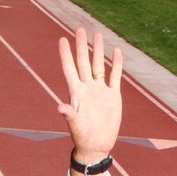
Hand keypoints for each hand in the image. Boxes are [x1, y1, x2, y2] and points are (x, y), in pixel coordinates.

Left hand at [56, 27, 124, 168]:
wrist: (97, 146)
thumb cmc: (83, 138)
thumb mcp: (76, 126)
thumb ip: (69, 115)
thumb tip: (60, 107)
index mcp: (76, 93)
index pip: (70, 69)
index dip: (66, 55)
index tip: (62, 40)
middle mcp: (87, 88)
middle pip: (83, 62)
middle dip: (82, 46)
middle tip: (80, 29)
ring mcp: (100, 91)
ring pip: (98, 66)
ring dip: (98, 51)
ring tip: (97, 35)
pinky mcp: (113, 96)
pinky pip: (114, 76)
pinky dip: (116, 64)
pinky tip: (116, 51)